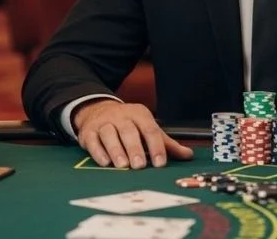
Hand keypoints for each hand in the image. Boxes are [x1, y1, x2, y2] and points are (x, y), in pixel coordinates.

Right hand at [73, 100, 193, 168]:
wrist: (98, 110)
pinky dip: (98, 152)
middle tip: (140, 166)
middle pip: (128, 130)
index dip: (156, 146)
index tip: (160, 162)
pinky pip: (92, 141)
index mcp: (139, 114)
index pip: (150, 129)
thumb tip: (188, 155)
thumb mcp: (147, 128)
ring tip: (122, 165)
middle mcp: (121, 116)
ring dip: (116, 150)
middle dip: (134, 148)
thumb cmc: (128, 124)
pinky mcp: (88, 131)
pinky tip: (105, 163)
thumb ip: (165, 143)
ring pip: (109, 134)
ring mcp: (103, 122)